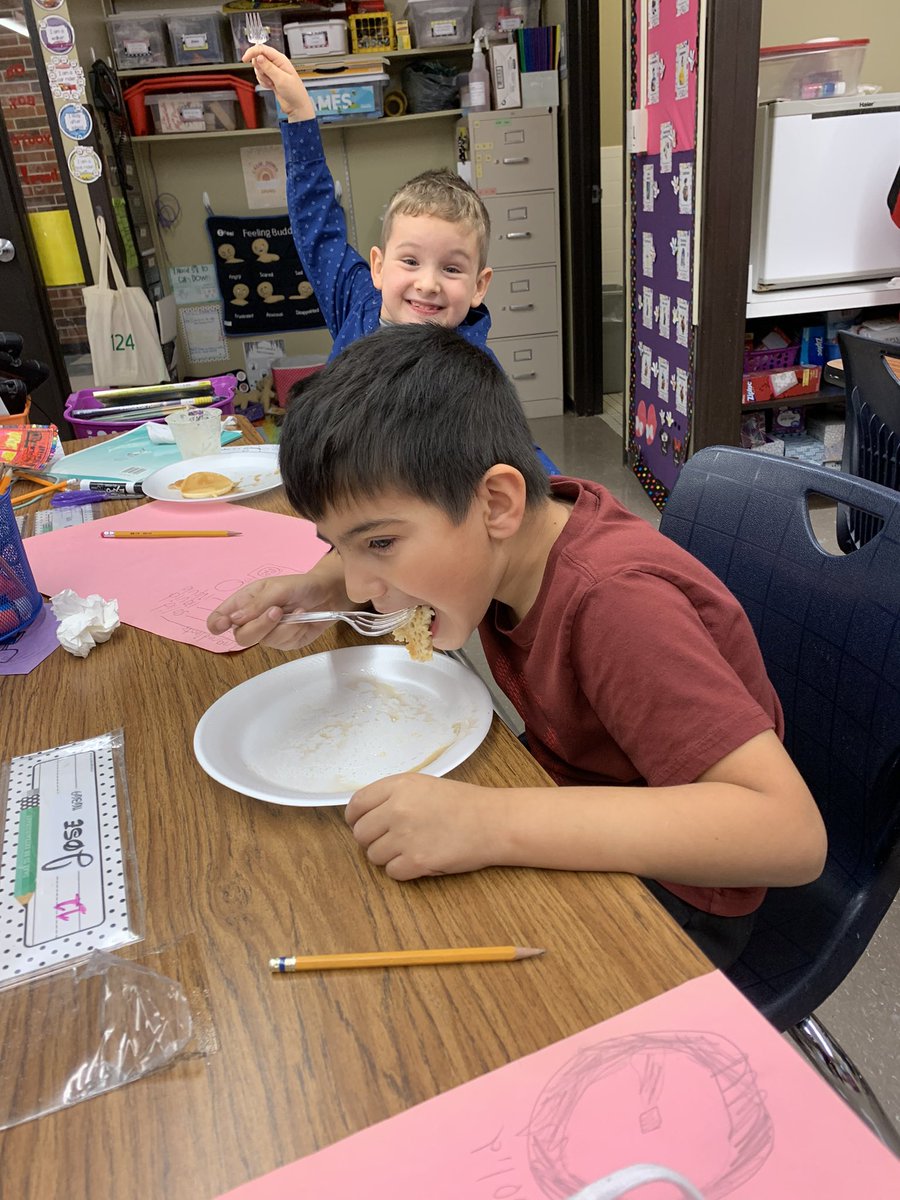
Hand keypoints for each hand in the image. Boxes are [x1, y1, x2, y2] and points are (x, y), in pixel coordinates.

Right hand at [206, 554, 350, 649]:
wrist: (327, 593)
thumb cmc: (299, 586)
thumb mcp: (277, 588)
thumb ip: (257, 604)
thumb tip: (233, 620)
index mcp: (244, 602)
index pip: (220, 617)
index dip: (217, 624)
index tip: (221, 626)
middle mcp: (252, 619)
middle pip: (241, 636)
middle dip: (259, 625)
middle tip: (276, 611)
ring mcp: (268, 633)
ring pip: (264, 641)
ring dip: (282, 625)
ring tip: (295, 610)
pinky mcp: (285, 642)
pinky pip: (283, 643)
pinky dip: (294, 629)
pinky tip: (301, 616)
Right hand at [242, 44, 313, 120]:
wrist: (296, 106)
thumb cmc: (295, 93)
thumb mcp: (281, 79)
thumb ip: (268, 67)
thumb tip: (258, 57)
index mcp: (280, 59)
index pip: (262, 49)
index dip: (252, 52)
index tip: (245, 59)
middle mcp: (276, 63)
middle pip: (258, 58)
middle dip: (259, 69)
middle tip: (268, 76)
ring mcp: (273, 71)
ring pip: (258, 68)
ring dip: (262, 77)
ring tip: (272, 83)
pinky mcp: (271, 78)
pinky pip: (260, 77)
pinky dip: (263, 82)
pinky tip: (271, 86)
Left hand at [345, 775, 506, 879]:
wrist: (493, 822)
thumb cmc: (462, 802)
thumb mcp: (424, 785)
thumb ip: (393, 796)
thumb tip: (365, 814)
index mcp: (398, 786)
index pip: (356, 804)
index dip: (355, 818)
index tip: (361, 824)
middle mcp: (397, 809)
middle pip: (360, 833)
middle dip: (372, 839)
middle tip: (392, 839)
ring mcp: (405, 836)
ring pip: (373, 855)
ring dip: (388, 856)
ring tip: (411, 848)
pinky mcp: (416, 862)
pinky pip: (392, 872)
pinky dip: (403, 870)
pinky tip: (420, 859)